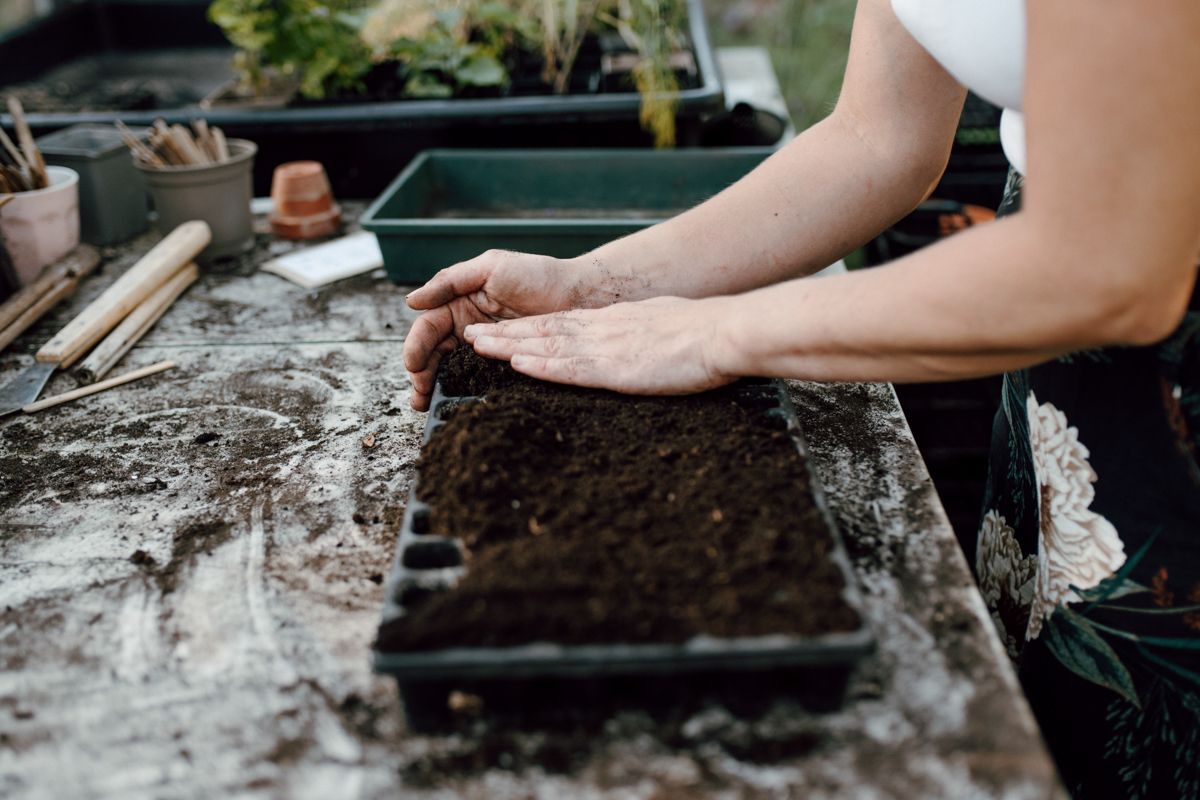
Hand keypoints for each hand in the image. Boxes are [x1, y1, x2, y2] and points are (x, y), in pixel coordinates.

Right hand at [403, 250, 579, 409]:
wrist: (580, 294)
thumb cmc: (538, 274)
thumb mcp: (490, 267)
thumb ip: (450, 281)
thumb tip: (411, 301)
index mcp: (460, 303)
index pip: (429, 327)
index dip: (417, 346)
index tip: (412, 364)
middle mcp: (469, 327)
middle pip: (435, 353)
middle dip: (421, 374)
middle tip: (418, 395)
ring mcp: (488, 348)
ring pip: (452, 369)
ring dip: (436, 386)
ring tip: (425, 405)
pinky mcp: (506, 364)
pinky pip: (480, 378)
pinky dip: (464, 391)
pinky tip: (455, 402)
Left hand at [464, 296, 738, 395]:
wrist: (726, 332)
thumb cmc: (706, 334)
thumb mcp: (665, 327)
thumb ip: (642, 336)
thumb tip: (639, 345)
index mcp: (616, 323)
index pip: (562, 325)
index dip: (527, 327)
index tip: (501, 330)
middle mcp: (604, 331)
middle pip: (544, 330)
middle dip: (505, 333)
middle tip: (471, 335)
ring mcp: (608, 349)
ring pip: (548, 345)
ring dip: (509, 346)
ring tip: (477, 345)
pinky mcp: (617, 369)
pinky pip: (571, 368)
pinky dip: (541, 365)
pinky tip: (517, 364)